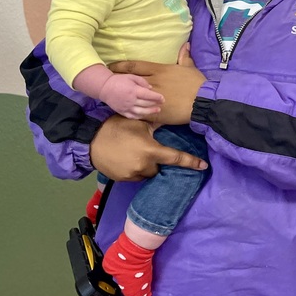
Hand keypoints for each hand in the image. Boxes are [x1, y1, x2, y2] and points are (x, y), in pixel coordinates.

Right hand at [89, 115, 207, 180]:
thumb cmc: (117, 127)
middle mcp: (144, 165)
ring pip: (147, 173)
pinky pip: (135, 176)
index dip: (191, 162)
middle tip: (144, 148)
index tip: (204, 166)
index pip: (176, 158)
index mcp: (151, 150)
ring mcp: (133, 175)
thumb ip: (157, 123)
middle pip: (159, 167)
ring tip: (133, 153)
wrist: (91, 141)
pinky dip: (135, 170)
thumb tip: (173, 116)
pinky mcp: (123, 179)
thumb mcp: (139, 122)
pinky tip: (126, 159)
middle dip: (155, 160)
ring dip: (145, 166)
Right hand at [98, 73, 163, 118]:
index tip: (163, 98)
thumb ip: (142, 82)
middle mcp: (130, 100)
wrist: (105, 88)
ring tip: (157, 110)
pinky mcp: (122, 112)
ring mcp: (126, 107)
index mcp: (133, 90)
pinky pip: (132, 116)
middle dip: (155, 104)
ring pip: (141, 112)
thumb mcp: (131, 77)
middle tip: (162, 104)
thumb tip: (150, 88)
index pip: (148, 95)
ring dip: (150, 112)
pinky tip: (145, 115)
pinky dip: (140, 116)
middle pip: (146, 104)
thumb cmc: (119, 80)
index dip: (156, 97)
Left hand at [109, 45, 203, 124]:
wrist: (203, 102)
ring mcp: (152, 97)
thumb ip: (184, 57)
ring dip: (121, 96)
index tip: (111, 66)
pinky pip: (138, 110)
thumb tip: (185, 45)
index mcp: (160, 70)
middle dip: (116, 80)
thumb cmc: (197, 83)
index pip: (134, 66)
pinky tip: (123, 111)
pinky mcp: (155, 111)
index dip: (120, 66)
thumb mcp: (190, 67)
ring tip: (112, 96)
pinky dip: (130, 110)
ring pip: (131, 96)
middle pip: (128, 80)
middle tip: (107, 81)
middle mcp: (153, 82)